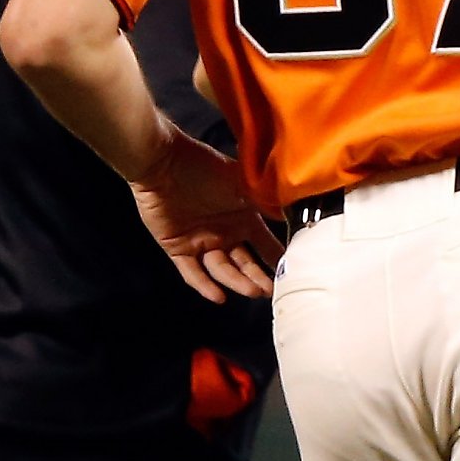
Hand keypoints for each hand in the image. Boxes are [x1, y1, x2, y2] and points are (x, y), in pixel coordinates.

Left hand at [127, 125, 282, 303]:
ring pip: (222, 270)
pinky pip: (192, 273)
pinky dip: (204, 286)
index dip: (277, 257)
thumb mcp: (244, 184)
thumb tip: (294, 213)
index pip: (265, 243)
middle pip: (244, 262)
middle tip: (272, 290)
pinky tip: (219, 297)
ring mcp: (201, 242)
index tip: (293, 270)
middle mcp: (225, 233)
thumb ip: (267, 201)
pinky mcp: (178, 248)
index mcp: (243, 217)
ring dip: (237, 282)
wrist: (165, 163)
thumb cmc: (206, 168)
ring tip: (254, 291)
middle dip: (259, 277)